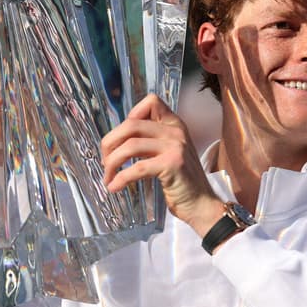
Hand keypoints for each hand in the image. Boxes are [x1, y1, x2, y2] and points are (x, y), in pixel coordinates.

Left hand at [101, 94, 224, 236]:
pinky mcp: (172, 165)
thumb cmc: (182, 182)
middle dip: (110, 142)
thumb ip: (152, 141)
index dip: (130, 116)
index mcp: (175, 125)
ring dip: (112, 163)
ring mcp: (175, 147)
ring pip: (130, 145)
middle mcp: (176, 131)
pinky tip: (114, 187)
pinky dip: (120, 179)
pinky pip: (137, 168)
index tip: (122, 138)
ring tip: (108, 177)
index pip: (151, 101)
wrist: (202, 205)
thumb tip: (117, 140)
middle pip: (131, 124)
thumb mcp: (169, 153)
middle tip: (105, 160)